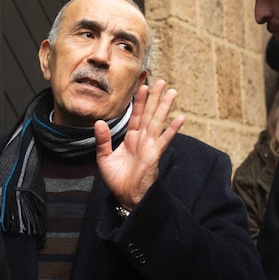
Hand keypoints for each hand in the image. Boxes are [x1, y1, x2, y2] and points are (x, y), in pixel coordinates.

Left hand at [94, 79, 184, 209]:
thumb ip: (103, 140)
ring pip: (158, 121)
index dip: (140, 101)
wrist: (126, 198)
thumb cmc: (117, 180)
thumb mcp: (104, 158)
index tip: (143, 85)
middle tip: (163, 81)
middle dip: (156, 97)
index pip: (136, 115)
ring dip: (165, 107)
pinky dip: (173, 129)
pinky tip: (181, 118)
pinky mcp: (154, 155)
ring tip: (173, 92)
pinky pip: (164, 140)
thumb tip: (98, 122)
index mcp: (131, 138)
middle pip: (150, 114)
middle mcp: (142, 139)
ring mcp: (150, 146)